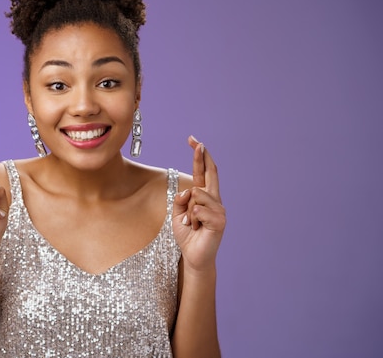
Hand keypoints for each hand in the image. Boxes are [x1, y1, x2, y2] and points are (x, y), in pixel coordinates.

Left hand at [172, 136, 225, 272]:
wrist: (194, 256)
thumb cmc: (186, 234)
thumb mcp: (177, 214)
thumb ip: (181, 200)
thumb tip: (189, 191)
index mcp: (203, 196)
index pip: (202, 172)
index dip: (199, 156)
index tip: (194, 140)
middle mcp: (214, 200)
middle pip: (210, 173)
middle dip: (202, 156)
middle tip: (196, 141)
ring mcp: (219, 210)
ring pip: (197, 194)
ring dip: (188, 211)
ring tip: (191, 224)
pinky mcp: (219, 221)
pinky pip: (198, 210)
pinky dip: (191, 219)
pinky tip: (196, 228)